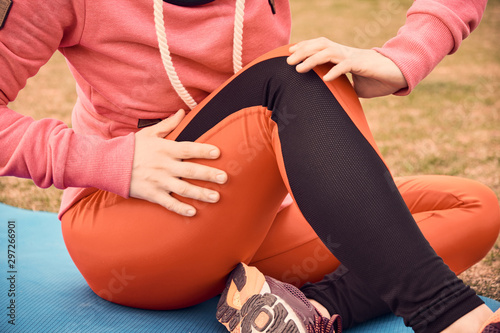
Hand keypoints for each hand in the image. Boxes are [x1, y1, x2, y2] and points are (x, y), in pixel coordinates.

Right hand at [129, 109, 227, 216]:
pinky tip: (193, 212)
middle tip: (225, 178)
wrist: (108, 164)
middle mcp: (164, 165)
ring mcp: (159, 181)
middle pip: (191, 170)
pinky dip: (181, 208)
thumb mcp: (150, 133)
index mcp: (165, 149)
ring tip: (216, 197)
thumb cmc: (132, 147)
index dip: (203, 150)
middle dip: (209, 174)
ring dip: (201, 194)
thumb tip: (183, 112)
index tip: (218, 152)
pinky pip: (169, 203)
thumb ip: (168, 125)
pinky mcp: (152, 194)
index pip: (188, 149)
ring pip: (184, 189)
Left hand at [287, 38, 407, 97]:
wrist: (399, 75)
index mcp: (343, 55)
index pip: (320, 46)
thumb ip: (342, 89)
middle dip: (302, 51)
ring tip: (298, 69)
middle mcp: (346, 53)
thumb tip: (330, 99)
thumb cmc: (378, 81)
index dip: (305, 47)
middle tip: (287, 61)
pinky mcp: (363, 64)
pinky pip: (346, 65)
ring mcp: (354, 57)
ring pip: (328, 52)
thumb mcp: (355, 87)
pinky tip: (325, 79)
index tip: (290, 53)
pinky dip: (335, 71)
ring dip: (312, 59)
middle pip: (320, 45)